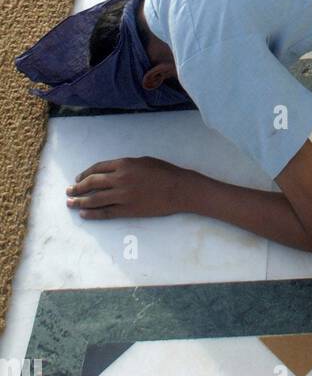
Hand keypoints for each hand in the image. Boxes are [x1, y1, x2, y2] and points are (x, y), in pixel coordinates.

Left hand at [67, 156, 193, 219]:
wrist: (178, 189)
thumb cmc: (164, 172)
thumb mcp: (143, 161)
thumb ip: (126, 165)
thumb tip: (112, 172)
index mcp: (124, 164)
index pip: (97, 168)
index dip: (85, 174)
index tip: (78, 178)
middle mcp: (120, 179)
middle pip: (92, 183)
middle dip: (77, 187)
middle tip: (69, 191)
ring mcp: (123, 196)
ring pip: (95, 199)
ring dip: (80, 202)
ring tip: (70, 204)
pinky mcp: (127, 210)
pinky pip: (105, 213)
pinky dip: (93, 214)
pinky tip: (84, 214)